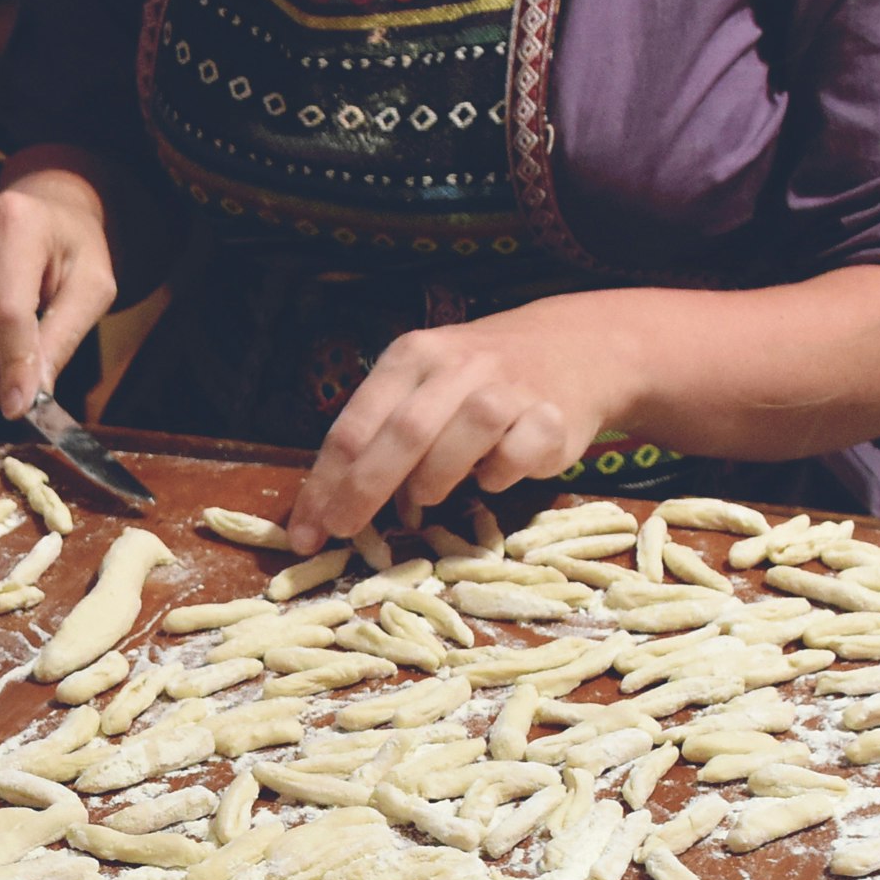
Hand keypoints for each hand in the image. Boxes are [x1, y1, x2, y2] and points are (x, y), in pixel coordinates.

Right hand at [0, 167, 120, 417]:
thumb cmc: (70, 249)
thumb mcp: (92, 289)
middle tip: (17, 397)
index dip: (12, 367)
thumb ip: (63, 339)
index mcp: (15, 224)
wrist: (37, 211)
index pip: (5, 313)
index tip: (19, 406)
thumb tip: (31, 393)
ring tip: (6, 353)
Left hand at [286, 305, 614, 550]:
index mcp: (413, 356)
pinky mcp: (550, 417)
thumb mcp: (424, 385)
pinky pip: (513, 459)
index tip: (306, 530)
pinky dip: (494, 477)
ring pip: (457, 444)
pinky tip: (490, 477)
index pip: (355, 425)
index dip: (326, 483)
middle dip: (363, 492)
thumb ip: (383, 433)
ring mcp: (507, 389)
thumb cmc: (480, 378)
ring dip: (432, 481)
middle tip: (343, 533)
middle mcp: (457, 366)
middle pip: (401, 435)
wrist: (574, 347)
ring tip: (423, 498)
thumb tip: (335, 504)